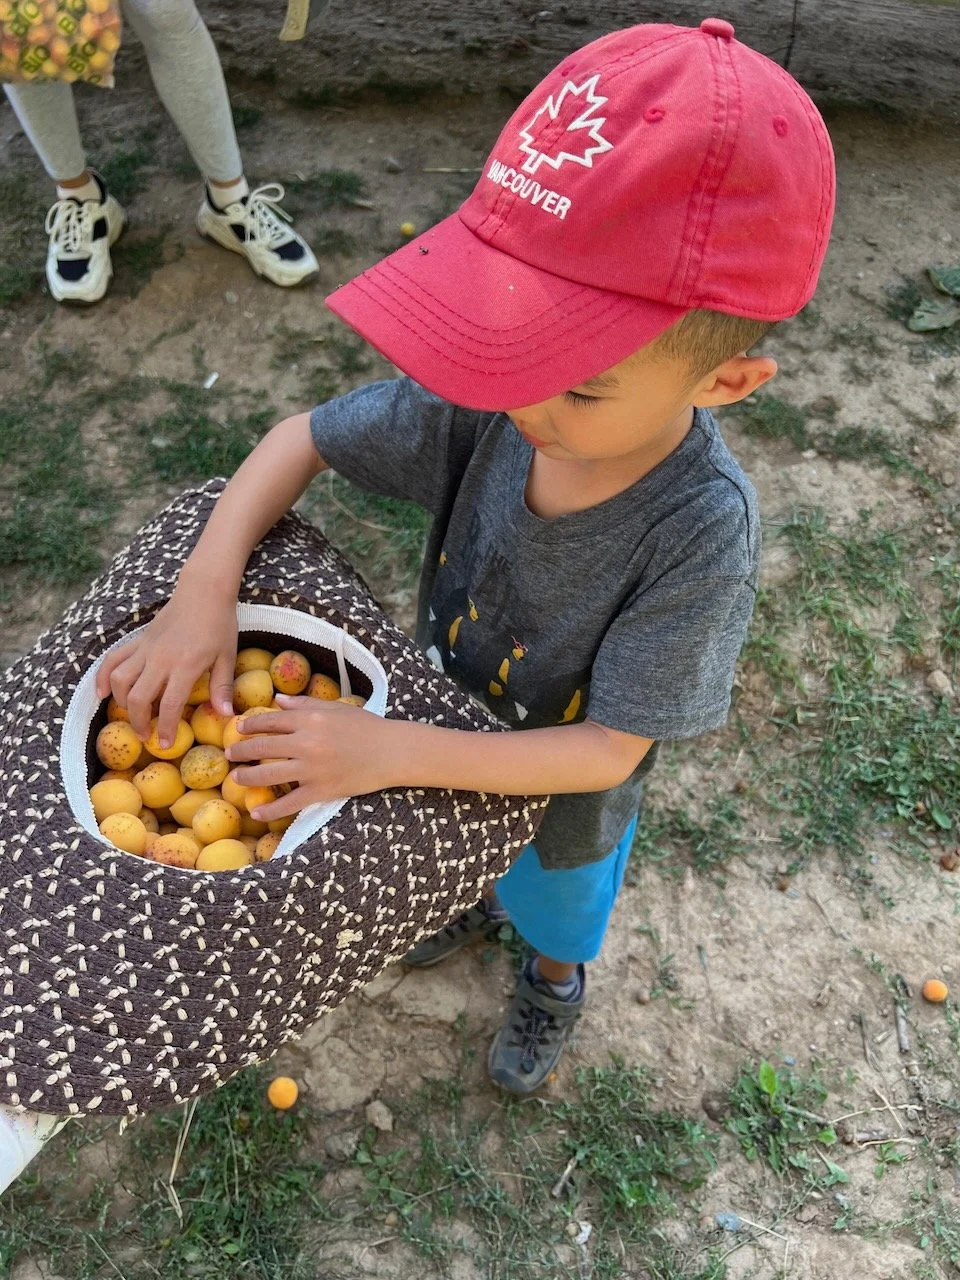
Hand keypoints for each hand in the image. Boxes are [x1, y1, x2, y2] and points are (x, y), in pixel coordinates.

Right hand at [95, 580, 237, 745]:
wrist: (202, 591)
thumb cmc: (219, 624)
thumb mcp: (227, 656)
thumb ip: (222, 686)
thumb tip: (225, 715)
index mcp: (185, 665)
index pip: (170, 704)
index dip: (166, 728)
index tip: (165, 745)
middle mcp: (160, 658)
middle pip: (139, 697)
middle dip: (139, 722)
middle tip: (146, 736)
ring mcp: (145, 648)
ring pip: (119, 679)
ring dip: (122, 702)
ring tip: (132, 715)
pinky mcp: (138, 640)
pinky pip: (113, 660)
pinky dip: (102, 677)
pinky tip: (101, 693)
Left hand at [225, 694, 397, 820]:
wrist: (392, 752)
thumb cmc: (366, 727)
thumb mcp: (336, 708)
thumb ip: (306, 703)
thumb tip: (278, 699)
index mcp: (311, 719)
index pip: (271, 721)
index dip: (250, 725)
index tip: (238, 729)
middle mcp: (307, 742)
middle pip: (263, 747)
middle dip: (241, 751)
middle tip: (229, 754)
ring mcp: (313, 769)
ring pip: (269, 775)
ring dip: (247, 777)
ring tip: (235, 778)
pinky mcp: (321, 790)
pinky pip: (289, 803)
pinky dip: (270, 810)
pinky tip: (256, 812)